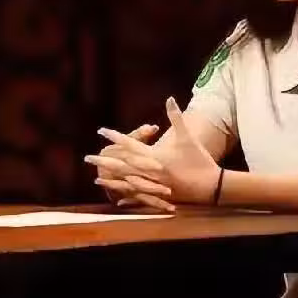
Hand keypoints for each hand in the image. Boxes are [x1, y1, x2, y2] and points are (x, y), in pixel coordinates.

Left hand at [97, 96, 220, 204]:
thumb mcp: (187, 137)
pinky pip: (138, 197)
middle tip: (87, 157)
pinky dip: (127, 197)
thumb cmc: (198, 159)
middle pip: (122, 165)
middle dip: (104, 160)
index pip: (130, 144)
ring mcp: (153, 185)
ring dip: (111, 180)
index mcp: (154, 156)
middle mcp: (149, 171)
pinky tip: (117, 198)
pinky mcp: (159, 195)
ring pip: (126, 182)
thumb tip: (170, 98)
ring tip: (96, 178)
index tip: (101, 130)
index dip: (115, 136)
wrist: (210, 184)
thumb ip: (176, 117)